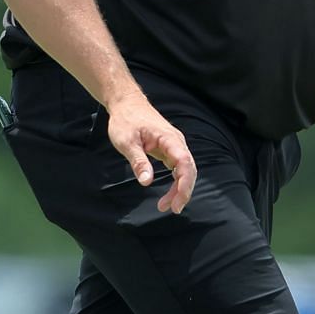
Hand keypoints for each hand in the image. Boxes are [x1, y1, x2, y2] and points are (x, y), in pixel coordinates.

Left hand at [104, 93, 196, 213]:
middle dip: (183, 191)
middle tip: (172, 209)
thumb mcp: (127, 142)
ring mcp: (174, 146)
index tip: (178, 201)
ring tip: (165, 205)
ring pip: (184, 170)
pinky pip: (178, 168)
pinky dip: (175, 182)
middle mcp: (176, 142)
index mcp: (169, 139)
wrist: (126, 104)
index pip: (185, 163)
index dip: (185, 184)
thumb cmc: (125, 120)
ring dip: (179, 189)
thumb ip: (138, 161)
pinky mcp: (169, 149)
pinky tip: (168, 194)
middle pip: (189, 169)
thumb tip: (146, 182)